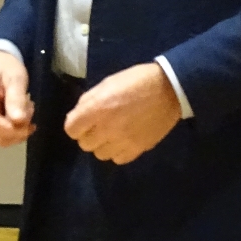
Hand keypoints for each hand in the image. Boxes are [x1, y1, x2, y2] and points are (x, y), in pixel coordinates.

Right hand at [0, 50, 35, 146]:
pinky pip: (0, 135)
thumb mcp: (15, 77)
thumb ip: (16, 98)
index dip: (9, 128)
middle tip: (30, 111)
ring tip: (26, 111)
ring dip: (17, 131)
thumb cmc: (5, 67)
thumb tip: (18, 121)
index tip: (29, 125)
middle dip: (17, 129)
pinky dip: (14, 130)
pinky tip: (21, 116)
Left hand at [64, 62, 180, 163]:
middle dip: (89, 134)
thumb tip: (78, 115)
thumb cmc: (135, 81)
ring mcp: (123, 141)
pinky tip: (124, 140)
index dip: (75, 124)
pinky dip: (118, 152)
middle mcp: (107, 128)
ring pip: (100, 154)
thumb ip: (88, 101)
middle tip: (99, 125)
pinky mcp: (139, 149)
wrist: (169, 89)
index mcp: (97, 109)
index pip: (71, 129)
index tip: (83, 120)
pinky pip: (119, 159)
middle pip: (85, 144)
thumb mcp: (106, 83)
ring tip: (113, 134)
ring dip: (103, 145)